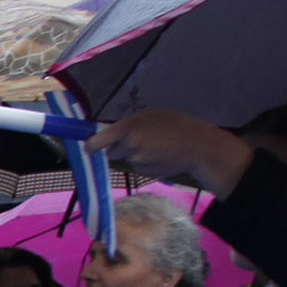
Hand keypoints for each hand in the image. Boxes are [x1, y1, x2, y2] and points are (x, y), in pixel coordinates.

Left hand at [90, 108, 252, 194]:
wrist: (198, 147)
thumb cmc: (177, 125)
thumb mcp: (152, 114)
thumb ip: (129, 124)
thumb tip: (111, 134)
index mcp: (128, 127)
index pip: (98, 141)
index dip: (91, 146)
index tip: (87, 147)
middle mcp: (130, 146)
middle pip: (112, 151)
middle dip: (120, 147)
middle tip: (140, 139)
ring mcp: (138, 161)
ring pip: (127, 159)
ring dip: (136, 154)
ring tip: (157, 145)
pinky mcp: (146, 173)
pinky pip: (139, 167)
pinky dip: (146, 163)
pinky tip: (161, 155)